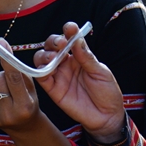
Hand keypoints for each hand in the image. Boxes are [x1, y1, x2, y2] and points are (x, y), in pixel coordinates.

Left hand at [0, 38, 45, 134]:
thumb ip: (20, 70)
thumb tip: (3, 46)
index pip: (13, 77)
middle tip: (9, 85)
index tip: (1, 43)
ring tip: (2, 94)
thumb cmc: (27, 101)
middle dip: (1, 76)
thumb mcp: (30, 88)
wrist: (22, 126)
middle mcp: (9, 114)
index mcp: (25, 105)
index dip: (6, 59)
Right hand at [34, 23, 127, 143]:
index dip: (68, 32)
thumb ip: (86, 57)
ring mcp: (57, 75)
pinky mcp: (51, 88)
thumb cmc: (107, 93)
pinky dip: (38, 70)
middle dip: (53, 42)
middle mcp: (65, 64)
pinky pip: (39, 76)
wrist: (106, 117)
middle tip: (60, 44)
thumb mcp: (101, 73)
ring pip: (41, 58)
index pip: (70, 40)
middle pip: (51, 47)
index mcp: (79, 57)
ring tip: (53, 57)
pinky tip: (45, 68)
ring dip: (44, 55)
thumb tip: (76, 40)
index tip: (69, 28)